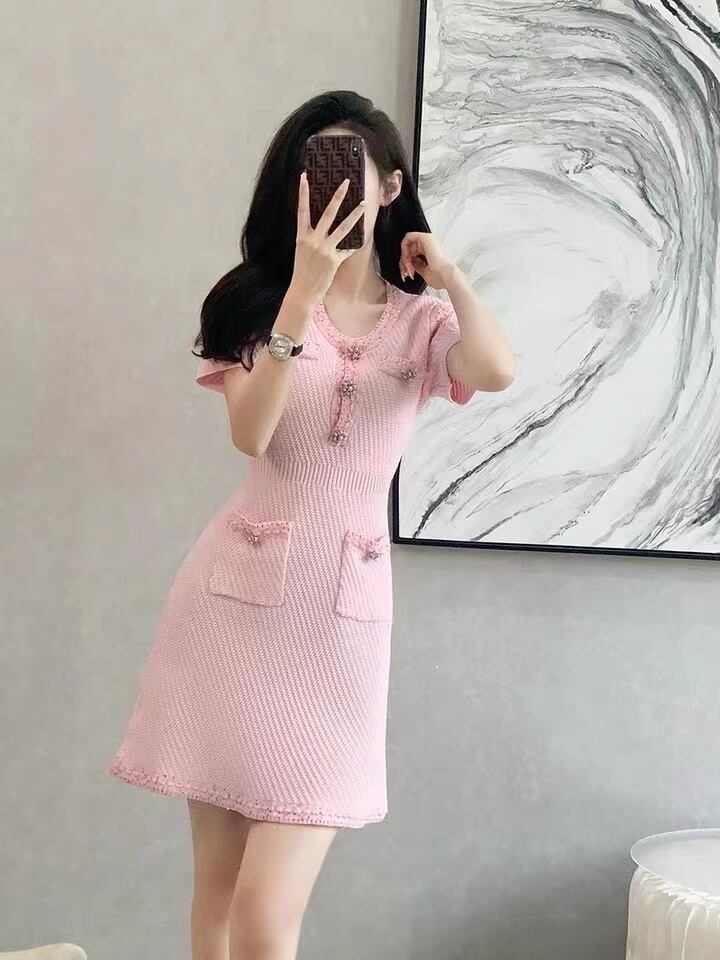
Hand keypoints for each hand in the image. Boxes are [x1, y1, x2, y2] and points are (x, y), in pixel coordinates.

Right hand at [287, 171, 365, 307]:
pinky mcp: (335, 260)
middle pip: (328, 213)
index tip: (304, 176)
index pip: (302, 210)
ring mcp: (325, 250)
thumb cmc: (301, 272)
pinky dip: (353, 246)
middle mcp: (313, 240)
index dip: (303, 193)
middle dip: (338, 196)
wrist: (302, 292)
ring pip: (343, 228)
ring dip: (355, 214)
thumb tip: (323, 229)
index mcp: (302, 236)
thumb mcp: (302, 252)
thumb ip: (311, 239)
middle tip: (346, 182)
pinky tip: (361, 240)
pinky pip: (347, 249)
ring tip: (363, 204)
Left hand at [399, 231, 455, 288]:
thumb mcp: (423, 271)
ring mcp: (428, 239)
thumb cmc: (440, 277)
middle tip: (405, 272)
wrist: (446, 276)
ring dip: (404, 258)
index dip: (406, 263)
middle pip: (409, 248)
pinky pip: (408, 238)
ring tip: (408, 268)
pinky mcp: (425, 237)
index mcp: (432, 251)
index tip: (407, 274)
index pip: (413, 253)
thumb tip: (408, 263)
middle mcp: (430, 244)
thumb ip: (416, 265)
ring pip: (407, 243)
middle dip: (403, 262)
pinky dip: (404, 250)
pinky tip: (408, 260)